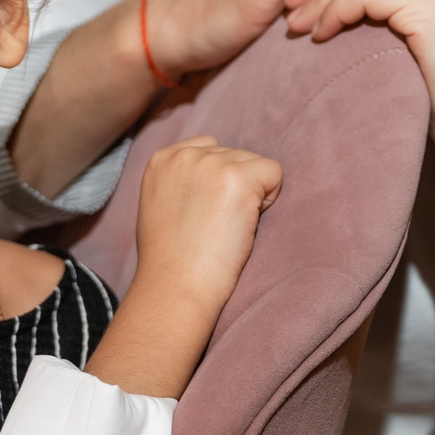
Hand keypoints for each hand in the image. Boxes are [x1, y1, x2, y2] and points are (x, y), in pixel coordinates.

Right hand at [86, 137, 280, 398]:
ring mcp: (212, 164)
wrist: (176, 286)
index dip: (218, 181)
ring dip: (253, 193)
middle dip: (236, 187)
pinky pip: (274, 173)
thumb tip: (214, 178)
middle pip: (235, 155)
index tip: (206, 213)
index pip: (210, 148)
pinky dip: (271, 197)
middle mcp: (186, 155)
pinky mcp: (238, 178)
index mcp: (162, 159)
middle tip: (217, 227)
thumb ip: (182, 180)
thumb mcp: (161, 204)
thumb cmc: (171, 259)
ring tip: (228, 227)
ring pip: (255, 164)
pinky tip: (247, 223)